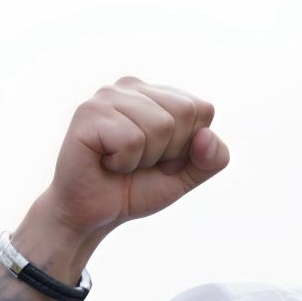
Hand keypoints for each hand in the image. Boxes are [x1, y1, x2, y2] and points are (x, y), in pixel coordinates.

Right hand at [41, 76, 229, 238]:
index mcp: (158, 94)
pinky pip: (132, 140)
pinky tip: (106, 162)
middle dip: (171, 150)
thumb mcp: (187, 176)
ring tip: (122, 162)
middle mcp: (132, 86)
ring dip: (146, 158)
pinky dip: (125, 163)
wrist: (93, 214)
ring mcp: (108, 96)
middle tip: (141, 161)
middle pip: (185, 112)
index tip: (163, 159)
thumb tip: (206, 135)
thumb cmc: (137, 188)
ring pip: (161, 125)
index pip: (203, 109)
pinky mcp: (89, 112)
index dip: (189, 146)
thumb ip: (212, 159)